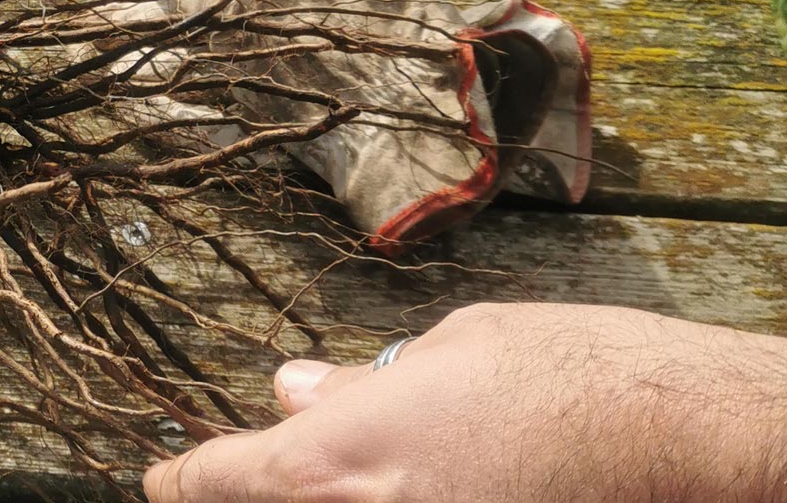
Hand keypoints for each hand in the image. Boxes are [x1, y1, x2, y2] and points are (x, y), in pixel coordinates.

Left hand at [145, 303, 786, 502]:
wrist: (677, 437)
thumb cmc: (563, 377)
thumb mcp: (445, 354)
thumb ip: (356, 386)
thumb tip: (292, 389)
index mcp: (326, 464)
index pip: (210, 483)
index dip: (179, 480)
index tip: (165, 479)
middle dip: (254, 494)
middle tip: (266, 472)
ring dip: (323, 500)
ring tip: (366, 470)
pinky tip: (421, 482)